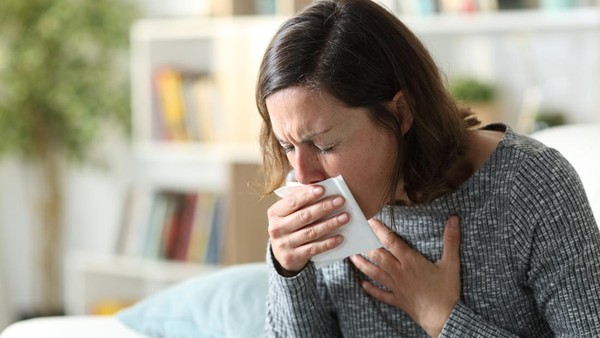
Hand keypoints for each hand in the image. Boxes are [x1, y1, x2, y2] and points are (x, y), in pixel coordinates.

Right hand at [268, 185, 347, 274]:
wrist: (282, 253)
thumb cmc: (290, 225)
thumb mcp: (289, 212)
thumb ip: (300, 200)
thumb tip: (320, 188)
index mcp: (275, 213)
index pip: (292, 201)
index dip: (307, 195)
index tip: (323, 189)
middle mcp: (276, 228)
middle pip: (304, 216)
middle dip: (324, 207)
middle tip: (340, 201)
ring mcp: (283, 244)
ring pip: (311, 232)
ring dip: (330, 224)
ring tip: (345, 217)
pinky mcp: (292, 257)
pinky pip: (314, 249)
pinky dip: (328, 243)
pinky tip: (340, 237)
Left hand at [350, 216, 460, 336]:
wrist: (443, 318)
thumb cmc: (447, 291)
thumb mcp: (451, 264)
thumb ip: (451, 240)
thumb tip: (454, 219)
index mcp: (410, 261)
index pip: (391, 242)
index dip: (380, 230)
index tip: (370, 221)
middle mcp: (399, 272)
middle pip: (378, 256)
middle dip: (366, 246)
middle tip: (356, 237)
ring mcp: (396, 287)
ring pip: (375, 273)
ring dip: (362, 264)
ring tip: (352, 257)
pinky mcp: (397, 299)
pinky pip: (380, 294)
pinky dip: (371, 289)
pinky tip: (362, 284)